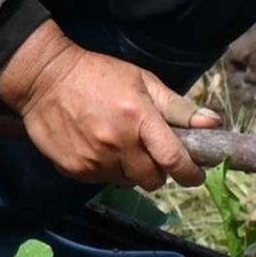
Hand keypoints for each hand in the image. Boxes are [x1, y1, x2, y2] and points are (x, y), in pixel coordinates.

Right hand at [0, 24, 205, 193]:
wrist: (42, 77)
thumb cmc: (98, 74)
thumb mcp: (141, 81)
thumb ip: (178, 107)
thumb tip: (213, 124)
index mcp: (139, 118)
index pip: (174, 160)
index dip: (191, 173)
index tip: (194, 174)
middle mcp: (117, 143)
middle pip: (153, 179)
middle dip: (157, 169)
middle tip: (147, 151)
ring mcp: (93, 159)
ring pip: (126, 182)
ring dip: (129, 170)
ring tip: (117, 145)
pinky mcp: (74, 169)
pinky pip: (101, 180)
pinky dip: (105, 169)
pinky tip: (95, 147)